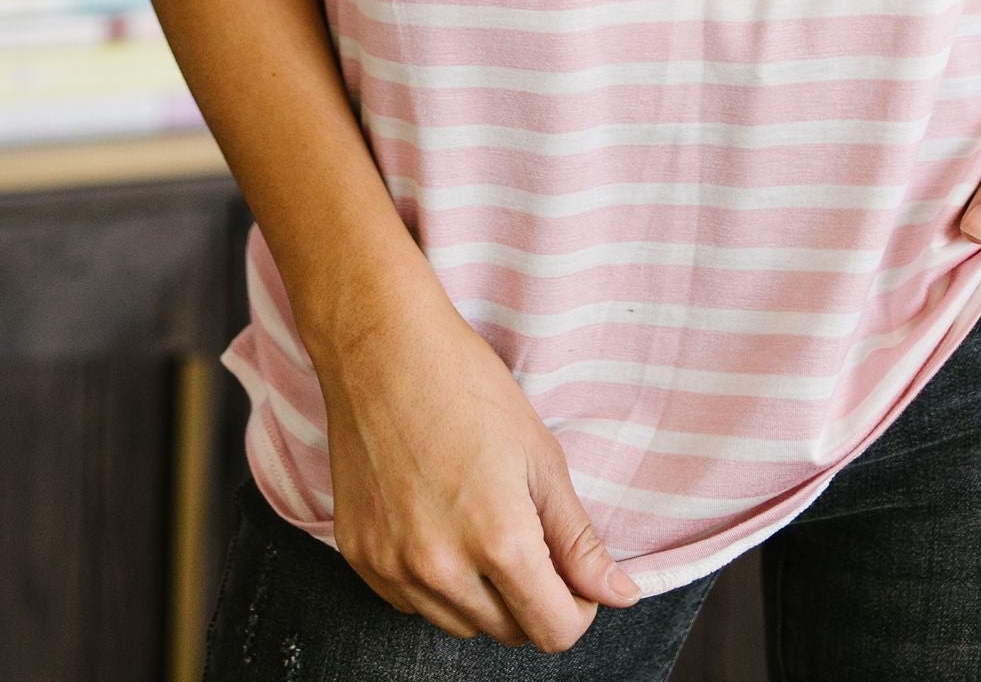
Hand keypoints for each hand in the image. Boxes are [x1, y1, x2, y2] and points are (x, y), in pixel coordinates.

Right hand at [310, 268, 640, 647]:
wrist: (380, 347)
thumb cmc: (465, 385)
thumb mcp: (540, 456)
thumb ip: (579, 540)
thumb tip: (619, 594)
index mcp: (498, 542)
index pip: (555, 632)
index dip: (578, 607)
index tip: (573, 574)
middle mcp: (441, 569)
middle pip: (509, 633)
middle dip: (531, 597)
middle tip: (527, 532)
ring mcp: (394, 567)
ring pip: (461, 625)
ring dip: (482, 595)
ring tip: (479, 522)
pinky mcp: (361, 558)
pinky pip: (413, 605)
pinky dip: (435, 583)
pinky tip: (437, 524)